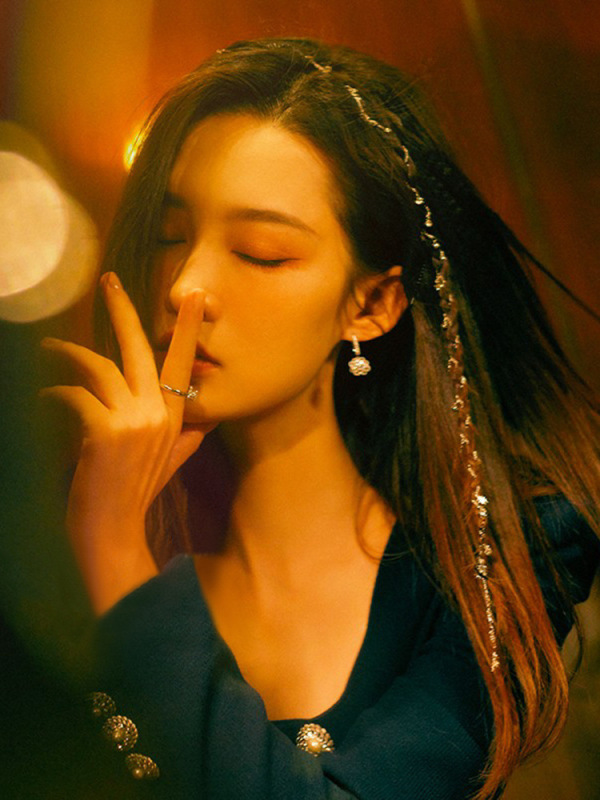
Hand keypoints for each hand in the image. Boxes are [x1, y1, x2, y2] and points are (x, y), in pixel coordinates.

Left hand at [40, 272, 211, 612]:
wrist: (113, 534)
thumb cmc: (134, 499)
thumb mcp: (167, 465)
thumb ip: (185, 440)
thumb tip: (203, 425)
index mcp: (175, 418)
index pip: (184, 364)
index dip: (188, 329)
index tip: (194, 297)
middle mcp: (159, 414)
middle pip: (140, 349)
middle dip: (123, 311)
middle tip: (108, 281)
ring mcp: (134, 422)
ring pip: (100, 367)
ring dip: (69, 354)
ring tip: (48, 347)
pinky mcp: (104, 432)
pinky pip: (72, 395)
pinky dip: (52, 393)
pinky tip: (40, 398)